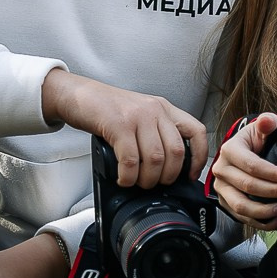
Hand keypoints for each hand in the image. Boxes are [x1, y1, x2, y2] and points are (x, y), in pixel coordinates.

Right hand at [41, 68, 205, 185]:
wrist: (77, 94)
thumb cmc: (106, 109)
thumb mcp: (139, 115)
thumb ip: (155, 133)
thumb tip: (167, 167)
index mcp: (164, 108)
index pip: (197, 132)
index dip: (199, 158)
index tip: (189, 175)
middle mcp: (154, 110)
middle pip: (176, 152)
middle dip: (167, 176)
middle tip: (154, 183)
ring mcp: (137, 116)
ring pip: (156, 159)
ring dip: (147, 179)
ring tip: (136, 182)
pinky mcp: (118, 124)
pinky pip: (131, 160)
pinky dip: (128, 176)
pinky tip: (123, 178)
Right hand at [211, 112, 276, 227]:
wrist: (243, 152)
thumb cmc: (254, 141)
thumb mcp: (262, 128)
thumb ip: (267, 122)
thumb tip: (267, 121)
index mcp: (230, 150)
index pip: (252, 165)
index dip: (274, 174)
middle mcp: (222, 170)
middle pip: (248, 186)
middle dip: (274, 191)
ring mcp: (222, 188)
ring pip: (241, 206)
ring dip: (265, 211)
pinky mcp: (226, 202)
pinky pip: (241, 217)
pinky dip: (260, 222)